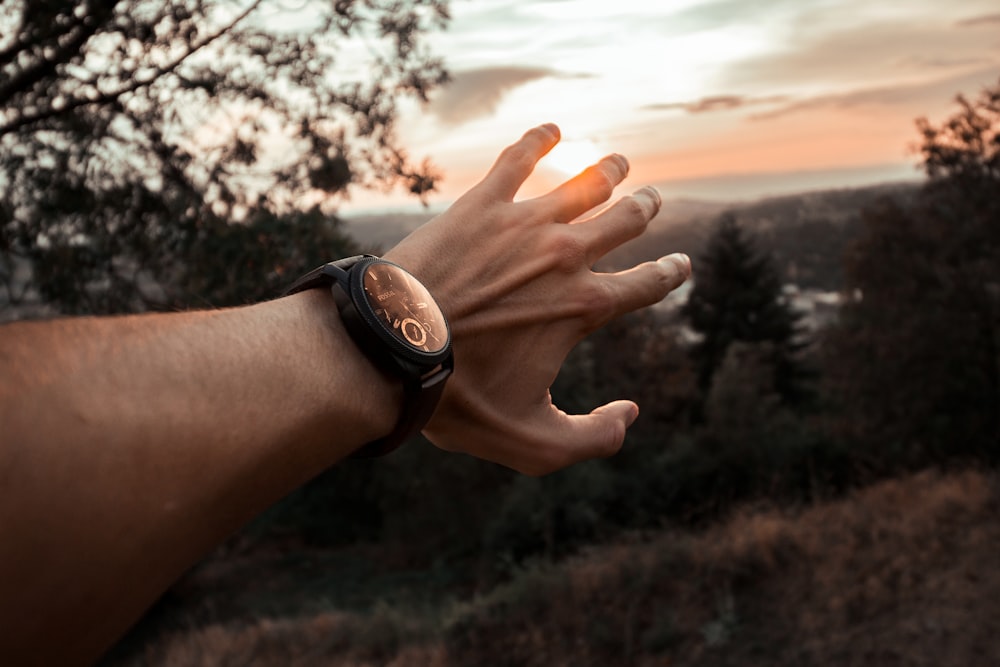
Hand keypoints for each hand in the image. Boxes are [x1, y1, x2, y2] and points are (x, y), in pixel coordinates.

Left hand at [385, 124, 690, 474]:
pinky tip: (550, 128)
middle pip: (623, 222)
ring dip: (609, 172)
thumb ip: (593, 438)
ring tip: (621, 163)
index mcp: (585, 307)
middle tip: (653, 200)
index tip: (680, 266)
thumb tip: (630, 413)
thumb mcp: (533, 443)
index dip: (670, 275)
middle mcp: (566, 256)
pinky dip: (538, 140)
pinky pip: (518, 160)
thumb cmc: (460, 400)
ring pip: (583, 185)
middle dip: (645, 210)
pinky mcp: (480, 204)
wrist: (394, 350)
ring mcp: (524, 224)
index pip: (647, 285)